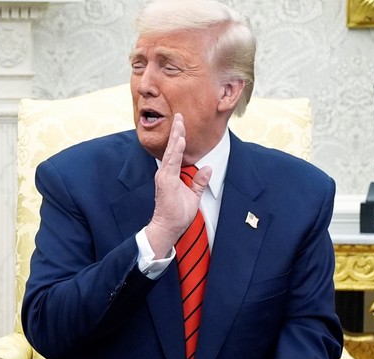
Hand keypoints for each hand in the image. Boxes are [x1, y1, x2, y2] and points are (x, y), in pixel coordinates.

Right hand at [144, 113, 211, 257]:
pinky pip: (172, 164)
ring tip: (180, 122)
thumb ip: (199, 181)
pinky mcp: (166, 182)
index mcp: (171, 175)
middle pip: (172, 148)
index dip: (179, 138)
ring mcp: (165, 177)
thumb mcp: (193, 195)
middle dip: (176, 131)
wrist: (168, 228)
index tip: (182, 123)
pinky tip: (179, 141)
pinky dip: (175, 151)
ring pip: (171, 152)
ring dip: (176, 137)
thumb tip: (208, 169)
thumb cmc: (177, 215)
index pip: (175, 152)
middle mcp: (166, 173)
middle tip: (180, 115)